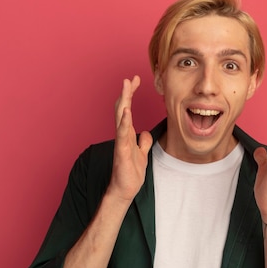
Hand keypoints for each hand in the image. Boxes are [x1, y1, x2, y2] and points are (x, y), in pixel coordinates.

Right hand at [108, 75, 152, 201]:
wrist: (125, 190)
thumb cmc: (130, 173)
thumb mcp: (142, 154)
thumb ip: (143, 142)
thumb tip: (145, 133)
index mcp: (127, 134)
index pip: (127, 109)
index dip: (131, 94)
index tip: (135, 80)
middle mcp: (122, 135)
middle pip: (122, 108)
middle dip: (127, 92)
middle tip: (131, 77)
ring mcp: (121, 142)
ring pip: (120, 117)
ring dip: (124, 100)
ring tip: (126, 85)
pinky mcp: (122, 151)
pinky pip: (123, 134)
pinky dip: (124, 121)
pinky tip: (127, 110)